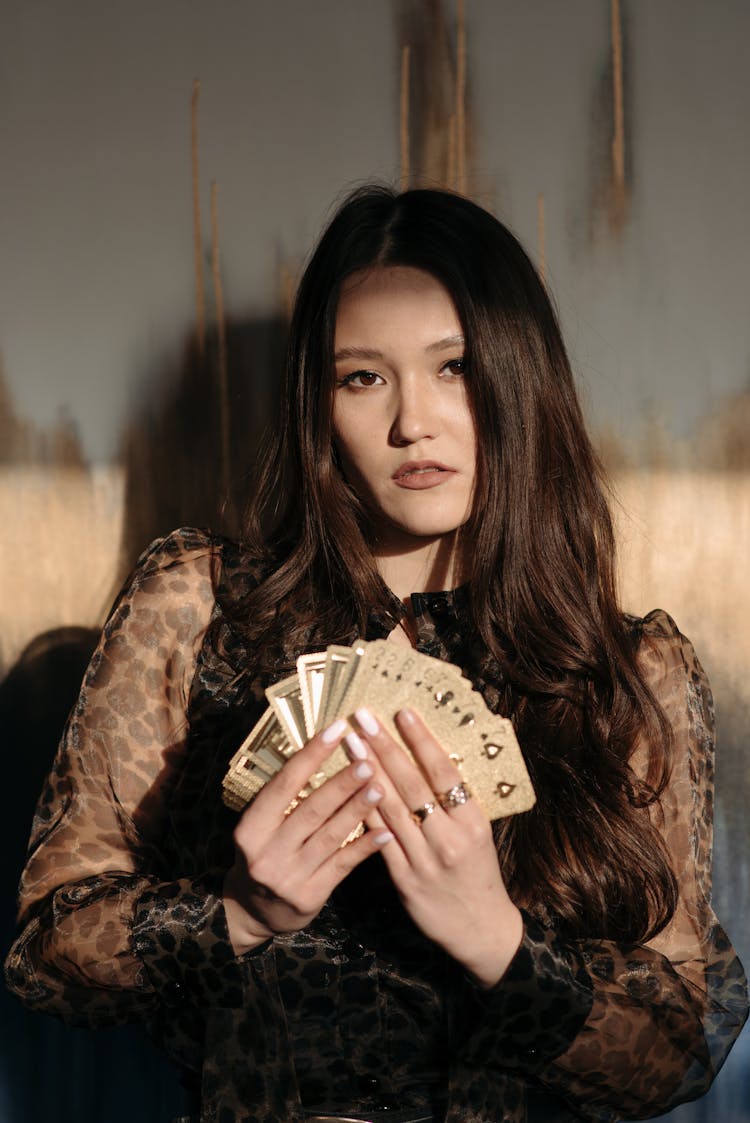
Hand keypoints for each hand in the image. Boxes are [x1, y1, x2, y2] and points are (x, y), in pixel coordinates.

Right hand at [223, 718, 391, 954]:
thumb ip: (284, 800)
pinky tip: (386, 831)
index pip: (284, 784)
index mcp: (251, 828)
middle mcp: (266, 852)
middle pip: (311, 810)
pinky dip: (365, 846)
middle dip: (342, 783)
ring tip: (381, 786)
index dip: (311, 755)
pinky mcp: (310, 897)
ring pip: (330, 836)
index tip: (336, 729)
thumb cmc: (262, 854)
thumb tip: (321, 752)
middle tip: (368, 759)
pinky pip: (343, 865)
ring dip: (358, 809)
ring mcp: (288, 877)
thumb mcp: (260, 827)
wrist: (250, 912)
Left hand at [351, 706, 522, 987]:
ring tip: (351, 744)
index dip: (422, 740)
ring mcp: (426, 859)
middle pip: (413, 784)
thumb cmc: (477, 872)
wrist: (481, 929)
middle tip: (364, 718)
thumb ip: (454, 802)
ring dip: (368, 772)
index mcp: (473, 821)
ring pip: (392, 808)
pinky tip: (349, 790)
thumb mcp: (477, 833)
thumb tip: (427, 758)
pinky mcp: (405, 880)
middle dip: (386, 747)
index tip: (403, 712)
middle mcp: (450, 837)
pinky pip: (380, 840)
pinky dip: (365, 813)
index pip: (444, 772)